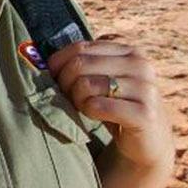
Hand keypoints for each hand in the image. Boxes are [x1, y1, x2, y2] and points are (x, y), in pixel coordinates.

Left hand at [48, 39, 173, 170]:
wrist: (147, 140)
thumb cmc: (115, 105)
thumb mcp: (102, 78)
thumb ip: (83, 62)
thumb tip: (39, 56)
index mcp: (130, 51)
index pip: (80, 47)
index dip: (58, 63)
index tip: (53, 78)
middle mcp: (141, 66)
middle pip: (80, 64)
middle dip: (65, 83)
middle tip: (67, 97)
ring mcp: (145, 89)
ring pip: (86, 84)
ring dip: (76, 99)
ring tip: (82, 106)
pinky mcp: (145, 114)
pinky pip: (98, 106)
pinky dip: (88, 112)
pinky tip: (94, 116)